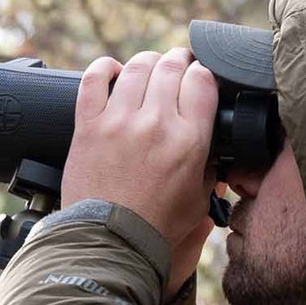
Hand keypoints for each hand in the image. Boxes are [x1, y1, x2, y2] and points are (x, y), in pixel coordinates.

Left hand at [61, 47, 218, 294]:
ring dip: (147, 62)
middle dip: (178, 61)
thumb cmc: (156, 227)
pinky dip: (104, 68)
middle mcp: (156, 124)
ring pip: (137, 67)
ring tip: (150, 67)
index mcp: (189, 140)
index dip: (203, 73)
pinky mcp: (88, 126)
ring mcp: (119, 122)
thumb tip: (216, 149)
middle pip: (171, 67)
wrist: (110, 243)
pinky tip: (112, 71)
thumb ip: (210, 167)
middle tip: (177, 67)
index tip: (199, 77)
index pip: (202, 81)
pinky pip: (94, 80)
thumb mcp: (199, 199)